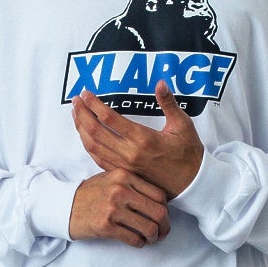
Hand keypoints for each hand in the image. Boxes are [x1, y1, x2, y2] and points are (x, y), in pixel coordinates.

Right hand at [68, 168, 170, 246]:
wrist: (64, 206)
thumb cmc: (90, 194)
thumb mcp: (111, 178)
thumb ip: (133, 183)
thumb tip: (160, 201)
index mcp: (124, 176)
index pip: (159, 195)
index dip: (166, 209)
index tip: (163, 216)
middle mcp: (120, 190)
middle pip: (158, 212)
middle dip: (165, 226)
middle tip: (162, 232)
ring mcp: (113, 209)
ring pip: (149, 228)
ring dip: (154, 237)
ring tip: (151, 239)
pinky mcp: (106, 226)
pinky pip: (134, 239)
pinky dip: (140, 243)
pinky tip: (137, 242)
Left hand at [71, 81, 204, 197]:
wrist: (192, 183)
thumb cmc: (189, 153)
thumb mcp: (182, 124)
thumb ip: (168, 103)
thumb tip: (160, 83)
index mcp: (143, 138)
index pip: (109, 118)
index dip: (94, 104)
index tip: (86, 93)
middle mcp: (130, 153)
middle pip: (96, 131)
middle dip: (82, 114)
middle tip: (75, 100)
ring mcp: (125, 165)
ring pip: (94, 147)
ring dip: (81, 130)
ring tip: (75, 115)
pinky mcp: (125, 173)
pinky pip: (99, 159)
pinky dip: (88, 146)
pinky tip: (84, 136)